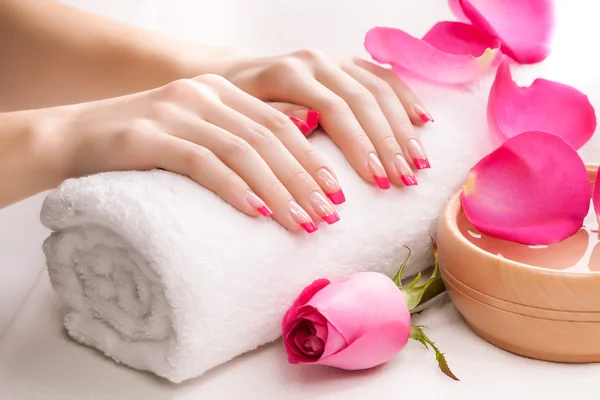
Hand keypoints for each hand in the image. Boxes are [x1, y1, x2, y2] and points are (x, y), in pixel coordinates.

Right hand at [50, 75, 343, 232]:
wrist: (70, 137)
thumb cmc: (143, 146)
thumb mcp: (199, 132)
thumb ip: (242, 134)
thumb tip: (301, 144)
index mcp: (222, 90)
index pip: (283, 122)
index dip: (314, 159)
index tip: (339, 195)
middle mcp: (203, 94)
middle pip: (270, 137)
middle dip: (305, 180)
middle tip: (330, 216)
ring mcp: (174, 112)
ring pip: (243, 150)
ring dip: (279, 190)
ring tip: (303, 224)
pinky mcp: (147, 136)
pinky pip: (201, 162)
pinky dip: (233, 188)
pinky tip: (256, 213)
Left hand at [223, 49, 432, 187]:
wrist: (238, 76)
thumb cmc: (238, 106)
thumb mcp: (243, 117)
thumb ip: (277, 119)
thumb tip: (311, 125)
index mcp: (290, 74)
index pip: (335, 110)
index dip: (359, 145)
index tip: (377, 181)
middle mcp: (317, 61)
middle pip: (364, 101)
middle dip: (387, 143)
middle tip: (405, 179)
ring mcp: (335, 59)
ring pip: (380, 89)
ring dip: (402, 128)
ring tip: (419, 164)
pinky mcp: (347, 62)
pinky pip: (384, 76)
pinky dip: (405, 98)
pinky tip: (422, 121)